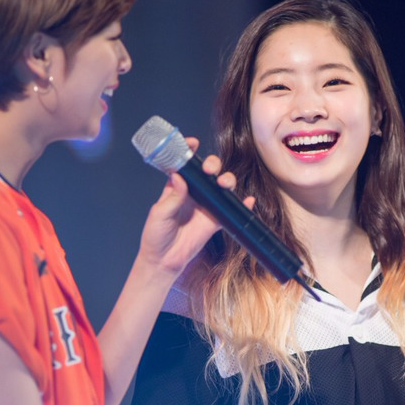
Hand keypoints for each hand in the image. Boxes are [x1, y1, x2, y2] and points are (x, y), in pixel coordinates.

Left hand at [138, 145, 254, 278]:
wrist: (164, 260)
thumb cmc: (156, 235)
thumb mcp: (160, 213)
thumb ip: (172, 197)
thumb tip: (179, 177)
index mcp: (176, 187)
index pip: (185, 164)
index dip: (189, 151)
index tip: (192, 143)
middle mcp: (193, 193)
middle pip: (208, 171)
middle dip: (213, 164)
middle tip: (210, 170)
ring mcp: (206, 205)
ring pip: (222, 186)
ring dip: (227, 179)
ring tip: (223, 183)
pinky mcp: (216, 220)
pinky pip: (232, 209)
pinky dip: (243, 204)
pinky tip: (248, 201)